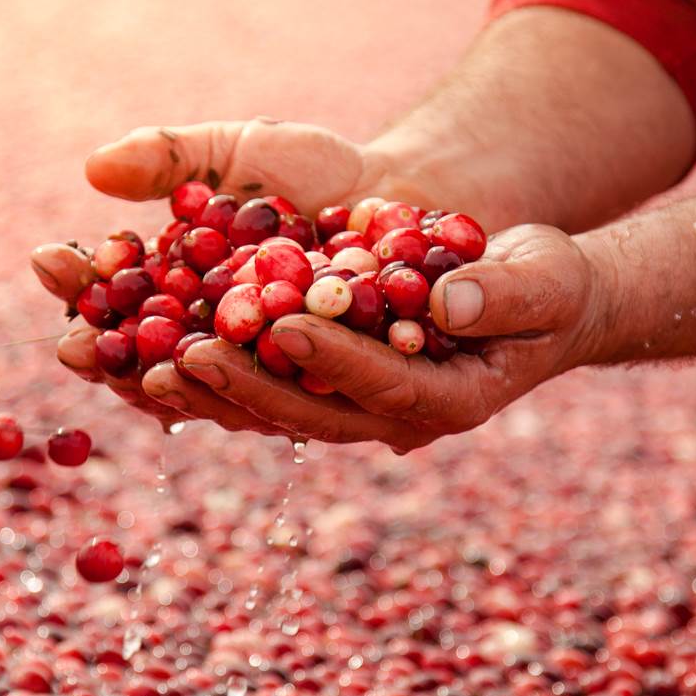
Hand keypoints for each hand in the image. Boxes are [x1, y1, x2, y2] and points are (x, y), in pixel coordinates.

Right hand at [30, 116, 440, 430]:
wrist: (407, 188)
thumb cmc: (310, 173)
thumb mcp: (236, 153)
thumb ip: (169, 158)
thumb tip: (95, 169)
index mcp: (178, 300)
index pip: (113, 305)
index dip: (79, 288)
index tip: (48, 260)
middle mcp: (216, 352)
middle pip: (147, 367)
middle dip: (109, 355)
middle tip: (74, 340)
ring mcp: (272, 379)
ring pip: (216, 397)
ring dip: (179, 386)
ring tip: (149, 366)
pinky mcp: (335, 395)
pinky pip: (296, 399)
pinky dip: (267, 386)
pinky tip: (243, 368)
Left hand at [144, 225, 612, 449]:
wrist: (537, 296)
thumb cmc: (552, 287)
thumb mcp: (545, 282)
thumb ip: (502, 294)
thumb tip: (451, 297)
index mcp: (447, 401)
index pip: (382, 385)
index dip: (332, 360)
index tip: (282, 327)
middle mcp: (389, 413)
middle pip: (308, 410)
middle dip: (245, 385)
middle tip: (184, 357)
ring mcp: (351, 398)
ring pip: (269, 402)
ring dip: (207, 387)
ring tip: (143, 366)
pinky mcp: (323, 373)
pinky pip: (257, 374)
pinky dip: (206, 360)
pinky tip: (149, 343)